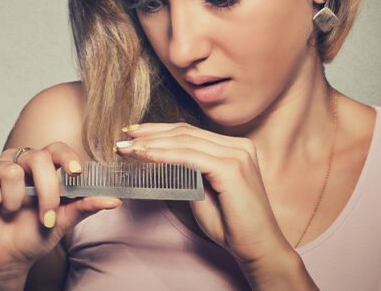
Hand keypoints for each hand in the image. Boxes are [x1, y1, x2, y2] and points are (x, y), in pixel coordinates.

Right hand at [0, 143, 121, 280]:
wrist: (4, 260)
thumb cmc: (32, 237)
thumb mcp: (62, 222)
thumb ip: (84, 207)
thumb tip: (114, 199)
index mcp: (41, 168)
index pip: (55, 149)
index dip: (66, 156)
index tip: (76, 172)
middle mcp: (18, 162)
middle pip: (36, 158)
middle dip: (45, 191)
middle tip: (45, 217)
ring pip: (10, 171)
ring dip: (15, 201)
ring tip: (11, 213)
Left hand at [117, 123, 292, 269]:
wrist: (258, 249)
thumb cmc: (231, 225)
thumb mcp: (203, 192)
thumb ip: (187, 173)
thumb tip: (158, 160)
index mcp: (234, 148)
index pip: (190, 133)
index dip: (159, 131)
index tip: (133, 136)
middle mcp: (239, 146)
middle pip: (186, 132)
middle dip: (150, 135)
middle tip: (122, 141)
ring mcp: (238, 155)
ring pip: (185, 142)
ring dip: (152, 144)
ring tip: (127, 150)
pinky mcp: (232, 169)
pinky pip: (191, 157)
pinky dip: (165, 156)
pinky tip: (146, 157)